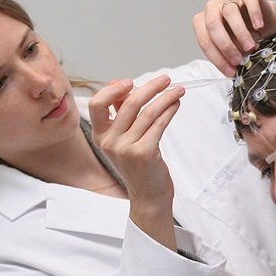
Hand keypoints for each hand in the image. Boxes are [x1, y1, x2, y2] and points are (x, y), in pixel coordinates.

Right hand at [88, 75, 184, 250]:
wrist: (148, 196)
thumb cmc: (138, 166)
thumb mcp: (123, 138)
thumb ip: (119, 111)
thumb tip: (116, 83)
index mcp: (101, 135)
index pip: (97, 104)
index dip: (113, 90)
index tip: (130, 82)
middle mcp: (109, 142)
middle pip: (129, 103)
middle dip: (151, 87)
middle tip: (165, 79)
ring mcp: (125, 148)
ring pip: (148, 112)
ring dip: (166, 97)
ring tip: (178, 90)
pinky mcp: (143, 153)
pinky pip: (158, 124)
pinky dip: (169, 110)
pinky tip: (176, 104)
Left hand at [193, 0, 275, 76]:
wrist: (264, 25)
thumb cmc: (243, 40)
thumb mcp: (233, 50)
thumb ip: (229, 57)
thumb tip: (232, 72)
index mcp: (203, 23)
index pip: (204, 40)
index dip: (217, 58)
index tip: (230, 72)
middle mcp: (213, 8)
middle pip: (212, 24)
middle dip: (225, 45)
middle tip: (238, 60)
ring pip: (230, 12)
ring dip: (240, 33)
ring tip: (250, 47)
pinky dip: (254, 14)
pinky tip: (259, 27)